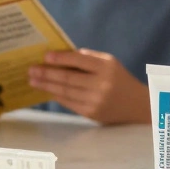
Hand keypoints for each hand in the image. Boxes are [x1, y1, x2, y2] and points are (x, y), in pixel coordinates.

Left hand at [28, 50, 146, 123]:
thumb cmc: (120, 80)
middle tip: (31, 70)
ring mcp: (95, 100)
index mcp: (107, 67)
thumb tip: (62, 56)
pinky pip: (68, 102)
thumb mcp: (111, 64)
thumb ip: (89, 58)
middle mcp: (101, 84)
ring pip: (65, 91)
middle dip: (47, 73)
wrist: (138, 105)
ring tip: (33, 81)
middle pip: (68, 77)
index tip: (45, 56)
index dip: (61, 58)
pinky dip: (56, 96)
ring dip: (46, 85)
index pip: (79, 60)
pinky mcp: (91, 113)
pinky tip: (47, 91)